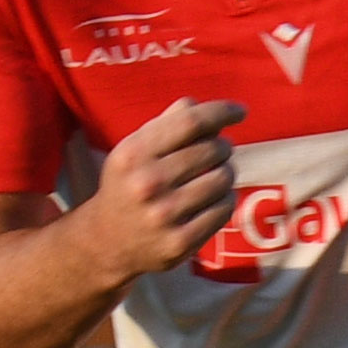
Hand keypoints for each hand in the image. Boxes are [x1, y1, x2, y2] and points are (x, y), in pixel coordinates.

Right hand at [84, 98, 249, 274]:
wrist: (107, 241)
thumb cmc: (130, 184)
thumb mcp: (135, 151)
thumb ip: (167, 125)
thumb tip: (202, 106)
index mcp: (133, 154)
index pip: (190, 122)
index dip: (221, 112)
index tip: (240, 110)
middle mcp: (148, 183)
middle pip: (213, 149)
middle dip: (222, 147)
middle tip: (216, 153)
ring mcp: (165, 214)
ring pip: (224, 178)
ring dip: (225, 173)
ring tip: (210, 177)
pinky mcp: (181, 241)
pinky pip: (224, 208)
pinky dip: (224, 200)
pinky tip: (210, 201)